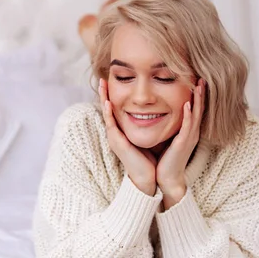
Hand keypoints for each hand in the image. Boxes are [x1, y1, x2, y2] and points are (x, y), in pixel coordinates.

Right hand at [99, 79, 156, 195]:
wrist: (148, 178)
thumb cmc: (151, 159)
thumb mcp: (148, 137)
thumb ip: (148, 125)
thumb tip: (157, 112)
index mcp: (123, 131)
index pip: (116, 109)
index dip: (113, 95)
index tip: (112, 81)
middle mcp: (116, 133)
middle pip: (108, 109)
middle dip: (104, 94)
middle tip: (102, 78)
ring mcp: (115, 138)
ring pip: (106, 114)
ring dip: (103, 98)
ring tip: (102, 85)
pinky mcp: (117, 143)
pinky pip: (111, 125)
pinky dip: (109, 113)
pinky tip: (107, 102)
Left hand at [156, 79, 205, 208]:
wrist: (166, 179)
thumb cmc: (165, 160)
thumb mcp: (169, 139)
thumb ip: (169, 127)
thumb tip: (160, 114)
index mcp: (188, 132)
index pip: (194, 109)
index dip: (197, 96)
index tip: (196, 80)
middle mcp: (191, 133)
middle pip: (198, 109)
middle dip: (200, 93)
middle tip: (202, 77)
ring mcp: (189, 138)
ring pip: (195, 115)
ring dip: (197, 100)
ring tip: (199, 85)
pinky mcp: (183, 144)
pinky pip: (187, 127)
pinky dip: (187, 115)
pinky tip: (186, 104)